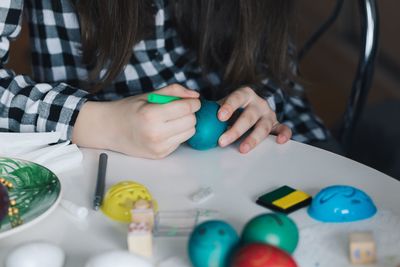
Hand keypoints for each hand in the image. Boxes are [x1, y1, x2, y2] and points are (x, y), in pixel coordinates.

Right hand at [72, 84, 199, 158]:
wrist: (109, 130)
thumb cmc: (128, 110)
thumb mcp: (148, 95)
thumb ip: (173, 91)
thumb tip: (195, 95)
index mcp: (151, 115)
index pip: (186, 109)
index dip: (193, 103)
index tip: (191, 101)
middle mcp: (156, 133)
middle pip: (191, 122)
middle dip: (189, 113)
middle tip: (179, 110)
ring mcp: (158, 147)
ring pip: (189, 133)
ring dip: (185, 125)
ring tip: (172, 120)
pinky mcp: (160, 155)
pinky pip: (180, 142)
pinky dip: (177, 134)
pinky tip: (165, 130)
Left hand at [217, 87, 291, 152]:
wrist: (249, 108)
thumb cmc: (232, 109)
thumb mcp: (222, 106)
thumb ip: (210, 110)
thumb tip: (190, 116)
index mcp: (245, 94)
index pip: (237, 98)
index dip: (229, 106)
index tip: (219, 116)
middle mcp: (259, 103)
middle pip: (249, 116)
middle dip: (235, 129)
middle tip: (222, 141)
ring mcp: (269, 114)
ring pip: (264, 126)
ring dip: (253, 138)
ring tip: (242, 149)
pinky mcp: (277, 125)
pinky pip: (284, 129)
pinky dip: (284, 134)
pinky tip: (280, 141)